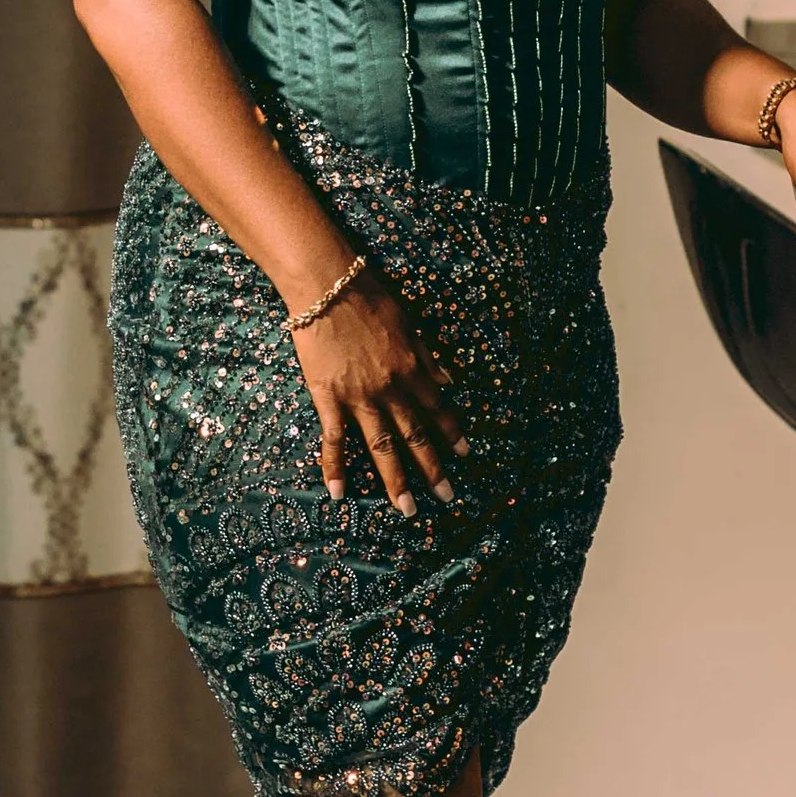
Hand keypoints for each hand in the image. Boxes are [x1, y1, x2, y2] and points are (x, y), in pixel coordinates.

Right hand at [291, 277, 464, 515]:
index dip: (453, 433)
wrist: (328, 287)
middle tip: (447, 497)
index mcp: (413, 371)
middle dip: (434, 469)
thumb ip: (429, 357)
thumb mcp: (411, 324)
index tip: (467, 454)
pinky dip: (336, 468)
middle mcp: (391, 390)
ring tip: (406, 509)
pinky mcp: (329, 399)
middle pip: (415, 437)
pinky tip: (339, 494)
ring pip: (381, 447)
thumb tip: (450, 380)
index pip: (438, 409)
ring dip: (396, 480)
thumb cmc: (370, 297)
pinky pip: (334, 440)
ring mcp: (359, 398)